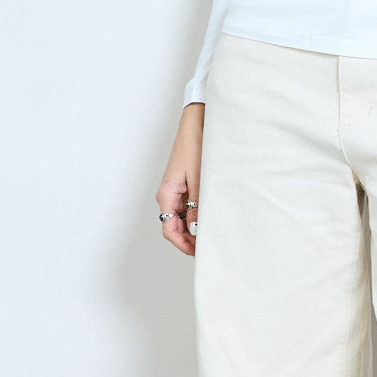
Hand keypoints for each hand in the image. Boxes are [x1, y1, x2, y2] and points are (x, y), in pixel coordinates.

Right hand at [156, 103, 204, 255]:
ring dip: (193, 227)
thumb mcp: (199, 180)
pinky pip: (186, 206)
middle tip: (207, 246)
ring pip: (181, 217)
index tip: (198, 252)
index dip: (183, 244)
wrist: (196, 124)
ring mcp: (175, 189)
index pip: (170, 230)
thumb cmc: (195, 147)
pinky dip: (196, 214)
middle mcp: (167, 194)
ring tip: (211, 232)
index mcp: (166, 194)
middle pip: (174, 226)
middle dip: (189, 239)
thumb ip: (198, 207)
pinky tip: (209, 216)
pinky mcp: (183, 184)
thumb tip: (198, 230)